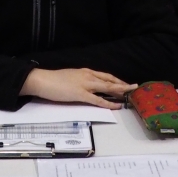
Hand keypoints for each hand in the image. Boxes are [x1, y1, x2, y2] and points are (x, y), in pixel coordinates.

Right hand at [20, 68, 136, 109]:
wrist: (43, 80)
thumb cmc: (54, 80)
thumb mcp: (71, 77)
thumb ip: (81, 80)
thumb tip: (87, 86)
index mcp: (85, 71)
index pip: (105, 75)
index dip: (116, 80)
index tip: (125, 83)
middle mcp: (88, 75)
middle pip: (109, 80)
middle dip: (123, 84)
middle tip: (135, 87)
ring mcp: (85, 84)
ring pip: (107, 86)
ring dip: (120, 90)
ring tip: (130, 93)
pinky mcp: (80, 94)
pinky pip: (98, 99)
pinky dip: (109, 102)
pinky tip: (117, 105)